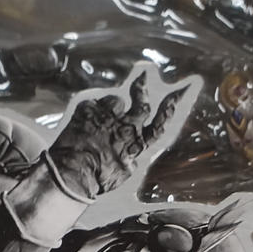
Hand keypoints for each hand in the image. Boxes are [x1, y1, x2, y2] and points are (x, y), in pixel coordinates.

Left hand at [48, 73, 184, 199]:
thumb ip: (130, 158)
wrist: (72, 173)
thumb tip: (133, 155)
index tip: (180, 91)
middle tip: (144, 74)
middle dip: (143, 88)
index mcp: (137, 144)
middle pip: (141, 103)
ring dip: (109, 108)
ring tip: (95, 125)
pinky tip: (81, 128)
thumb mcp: (122, 173)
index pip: (160, 124)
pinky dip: (89, 113)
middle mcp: (127, 127)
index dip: (171, 107)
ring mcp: (108, 116)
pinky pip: (93, 104)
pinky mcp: (90, 109)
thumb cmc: (97, 178)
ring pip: (115, 101)